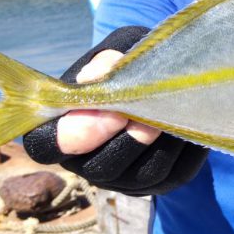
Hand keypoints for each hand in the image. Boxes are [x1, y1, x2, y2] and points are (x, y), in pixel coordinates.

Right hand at [23, 26, 208, 195]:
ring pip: (140, 175)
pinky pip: (174, 173)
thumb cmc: (127, 63)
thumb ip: (105, 63)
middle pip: (99, 168)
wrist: (163, 75)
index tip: (109, 110)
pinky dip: (182, 148)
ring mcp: (124, 178)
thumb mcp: (115, 53)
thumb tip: (95, 77)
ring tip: (167, 114)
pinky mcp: (161, 181)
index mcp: (60, 130)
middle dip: (125, 141)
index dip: (75, 134)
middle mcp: (87, 163)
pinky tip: (187, 121)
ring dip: (157, 145)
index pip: (46, 146)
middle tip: (143, 115)